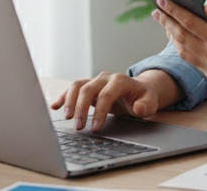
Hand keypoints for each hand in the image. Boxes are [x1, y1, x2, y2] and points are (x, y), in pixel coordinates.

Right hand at [50, 71, 172, 131]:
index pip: (106, 95)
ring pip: (77, 85)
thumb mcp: (150, 102)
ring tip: (66, 117)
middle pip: (88, 89)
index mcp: (120, 81)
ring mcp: (95, 81)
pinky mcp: (88, 86)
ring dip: (69, 101)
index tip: (95, 128)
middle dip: (81, 108)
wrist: (140, 90)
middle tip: (79, 127)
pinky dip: (64, 96)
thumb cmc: (144, 98)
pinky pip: (73, 88)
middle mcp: (105, 78)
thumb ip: (146, 105)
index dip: (100, 112)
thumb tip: (138, 108)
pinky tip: (55, 106)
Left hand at [153, 0, 206, 88]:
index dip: (174, 10)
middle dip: (167, 22)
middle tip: (156, 10)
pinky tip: (181, 40)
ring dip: (172, 36)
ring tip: (166, 23)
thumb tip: (205, 6)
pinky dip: (183, 48)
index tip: (162, 0)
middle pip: (181, 37)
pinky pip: (192, 61)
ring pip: (183, 51)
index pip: (190, 23)